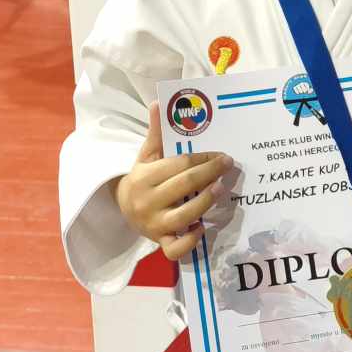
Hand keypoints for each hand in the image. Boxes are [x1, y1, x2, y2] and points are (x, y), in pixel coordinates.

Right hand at [116, 103, 231, 258]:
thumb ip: (157, 133)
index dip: (203, 158)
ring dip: (206, 202)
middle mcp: (148, 201)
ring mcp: (154, 224)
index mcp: (144, 176)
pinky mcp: (160, 242)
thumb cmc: (143, 178)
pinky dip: (190, 240)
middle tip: (228, 165)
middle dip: (210, 173)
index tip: (220, 154)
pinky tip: (202, 227)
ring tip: (221, 189)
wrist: (123, 208)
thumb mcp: (146, 155)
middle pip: (185, 185)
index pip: (179, 164)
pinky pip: (176, 248)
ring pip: (184, 215)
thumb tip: (158, 103)